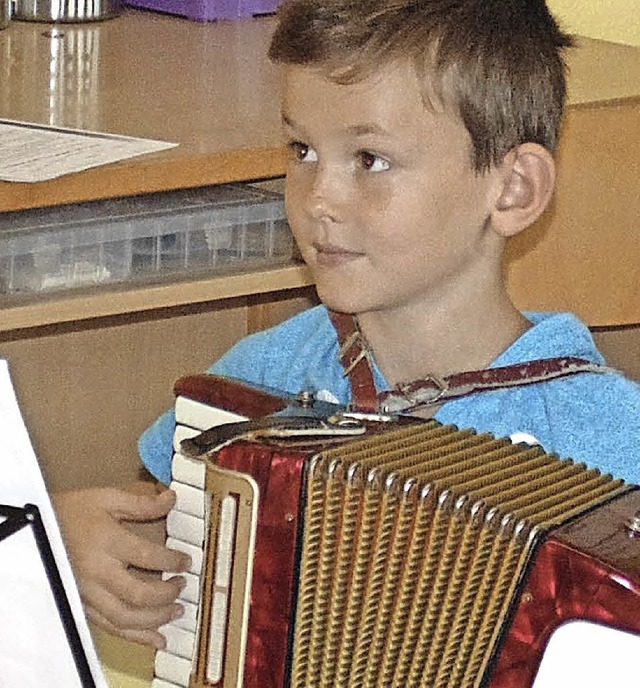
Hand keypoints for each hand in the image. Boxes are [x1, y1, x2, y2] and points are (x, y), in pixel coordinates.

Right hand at [53, 485, 190, 648]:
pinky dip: (136, 636)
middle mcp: (97, 572)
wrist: (35, 528)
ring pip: (125, 618)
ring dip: (156, 619)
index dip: (173, 561)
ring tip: (176, 611)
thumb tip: (171, 499)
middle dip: (167, 594)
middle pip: (139, 594)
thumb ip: (142, 503)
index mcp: (107, 542)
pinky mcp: (82, 605)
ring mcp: (88, 592)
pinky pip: (110, 627)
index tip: (187, 561)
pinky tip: (156, 638)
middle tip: (182, 585)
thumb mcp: (107, 498)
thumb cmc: (72, 511)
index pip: (148, 557)